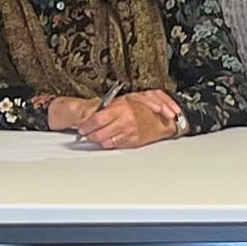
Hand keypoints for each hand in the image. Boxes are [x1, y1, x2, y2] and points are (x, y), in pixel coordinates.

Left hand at [65, 91, 183, 149]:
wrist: (163, 119)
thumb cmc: (145, 108)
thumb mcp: (126, 99)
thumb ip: (108, 107)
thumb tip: (90, 114)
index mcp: (122, 107)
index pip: (97, 119)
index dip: (86, 124)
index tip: (82, 126)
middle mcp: (125, 121)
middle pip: (98, 132)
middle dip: (89, 134)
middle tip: (86, 132)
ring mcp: (129, 133)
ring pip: (104, 141)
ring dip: (97, 139)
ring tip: (96, 134)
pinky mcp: (132, 142)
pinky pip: (113, 145)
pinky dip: (108, 142)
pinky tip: (108, 137)